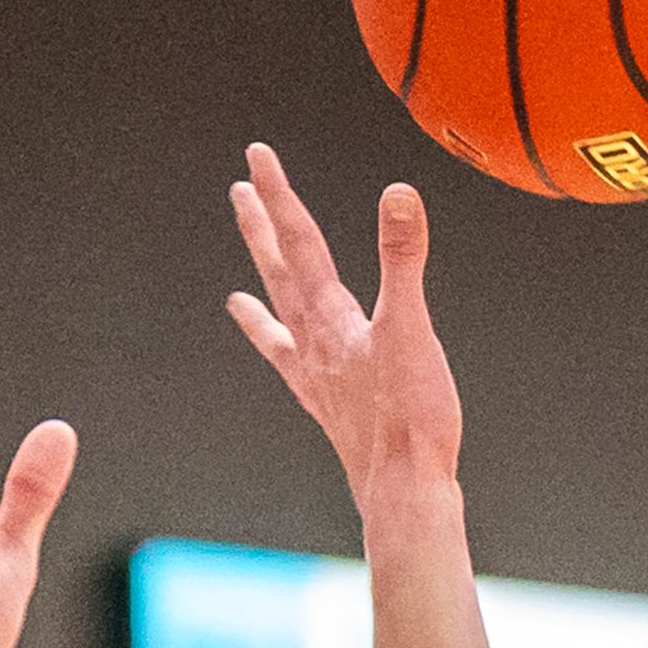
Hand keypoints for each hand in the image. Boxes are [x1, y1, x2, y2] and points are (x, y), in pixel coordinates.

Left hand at [226, 147, 461, 496]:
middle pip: (281, 273)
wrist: (402, 491)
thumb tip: (397, 193)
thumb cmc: (410, 416)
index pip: (300, 241)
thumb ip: (402, 259)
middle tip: (240, 192)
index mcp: (331, 317)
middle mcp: (314, 343)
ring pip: (282, 320)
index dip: (280, 195)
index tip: (257, 156)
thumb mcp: (411, 327)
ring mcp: (318, 377)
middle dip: (262, 229)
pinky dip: (283, 355)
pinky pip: (293, 370)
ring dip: (264, 292)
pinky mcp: (329, 408)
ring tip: (236, 291)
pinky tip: (284, 354)